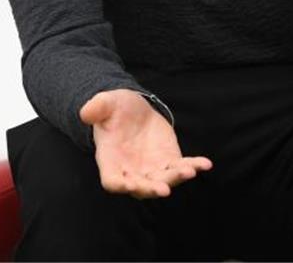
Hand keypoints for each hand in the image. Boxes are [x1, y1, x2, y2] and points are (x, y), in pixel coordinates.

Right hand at [79, 89, 211, 198]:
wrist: (133, 111)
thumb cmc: (115, 109)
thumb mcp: (106, 103)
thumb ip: (97, 108)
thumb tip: (86, 112)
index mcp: (111, 160)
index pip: (112, 180)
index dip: (120, 184)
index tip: (129, 185)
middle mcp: (131, 170)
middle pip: (141, 187)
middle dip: (152, 188)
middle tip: (164, 189)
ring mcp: (151, 168)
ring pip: (164, 180)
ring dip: (176, 178)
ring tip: (190, 171)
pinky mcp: (169, 160)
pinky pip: (182, 167)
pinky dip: (193, 166)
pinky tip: (205, 164)